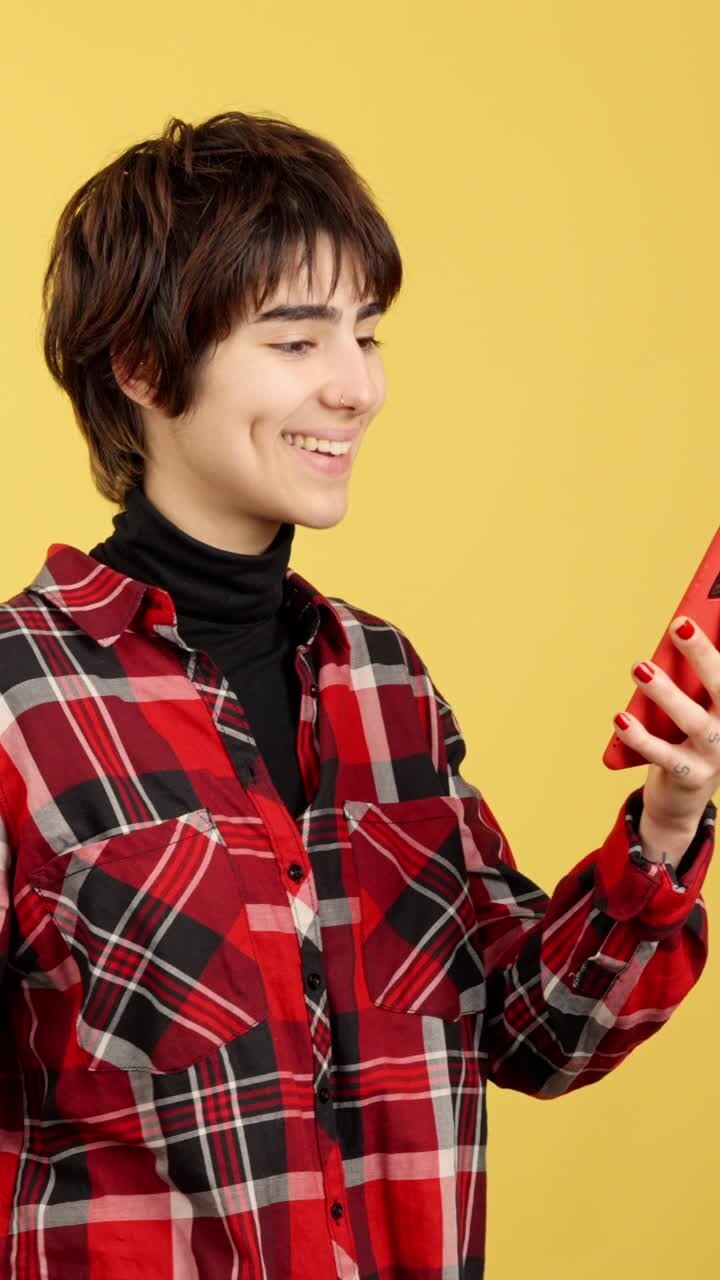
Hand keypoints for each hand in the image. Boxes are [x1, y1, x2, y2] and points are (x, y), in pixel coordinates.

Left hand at [613, 616, 719, 862]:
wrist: (684, 797)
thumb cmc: (688, 735)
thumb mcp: (697, 704)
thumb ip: (693, 676)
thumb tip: (679, 630)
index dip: (717, 645)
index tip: (699, 617)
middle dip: (702, 654)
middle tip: (680, 625)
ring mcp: (716, 754)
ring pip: (693, 721)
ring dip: (666, 692)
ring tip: (640, 667)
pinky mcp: (691, 776)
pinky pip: (663, 755)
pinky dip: (640, 737)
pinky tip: (620, 719)